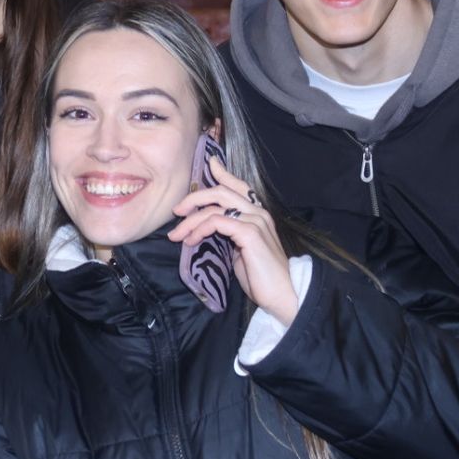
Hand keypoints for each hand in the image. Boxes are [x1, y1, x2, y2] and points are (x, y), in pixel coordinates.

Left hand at [168, 157, 296, 324]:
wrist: (282, 295)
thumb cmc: (261, 276)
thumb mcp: (241, 249)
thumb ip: (229, 233)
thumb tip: (208, 227)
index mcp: (258, 214)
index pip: (239, 185)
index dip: (223, 173)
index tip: (209, 164)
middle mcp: (258, 212)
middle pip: (221, 191)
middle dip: (194, 198)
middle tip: (176, 211)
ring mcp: (255, 221)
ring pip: (214, 207)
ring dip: (190, 220)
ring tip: (178, 235)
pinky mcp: (249, 233)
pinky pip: (216, 221)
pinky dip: (199, 229)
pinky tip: (192, 240)